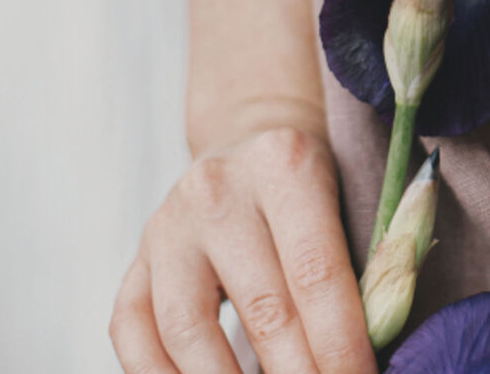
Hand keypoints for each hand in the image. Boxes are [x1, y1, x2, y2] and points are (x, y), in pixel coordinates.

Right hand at [109, 119, 376, 373]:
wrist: (248, 139)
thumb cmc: (311, 185)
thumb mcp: (344, 200)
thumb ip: (357, 269)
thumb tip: (357, 359)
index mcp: (284, 166)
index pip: (317, 273)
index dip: (339, 343)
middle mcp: (218, 191)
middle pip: (263, 308)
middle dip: (297, 373)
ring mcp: (167, 226)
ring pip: (187, 330)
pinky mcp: (135, 259)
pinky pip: (132, 331)